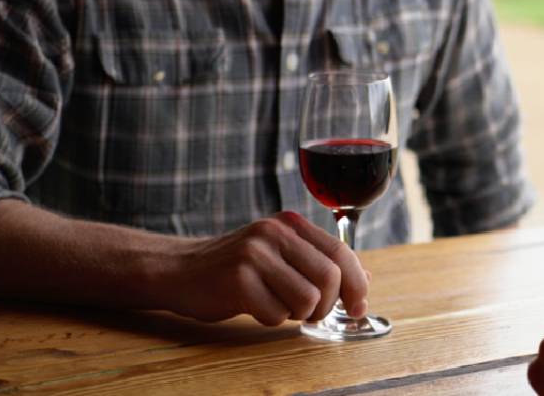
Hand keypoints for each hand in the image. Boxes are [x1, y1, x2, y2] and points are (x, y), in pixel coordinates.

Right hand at [160, 211, 368, 325]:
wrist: (179, 270)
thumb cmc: (236, 267)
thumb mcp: (279, 253)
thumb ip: (319, 262)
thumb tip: (365, 279)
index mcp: (291, 224)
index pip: (341, 251)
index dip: (356, 283)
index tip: (359, 306)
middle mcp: (275, 233)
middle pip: (329, 278)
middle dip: (327, 305)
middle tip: (311, 312)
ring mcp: (255, 254)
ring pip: (307, 299)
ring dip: (298, 314)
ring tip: (278, 305)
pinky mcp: (237, 280)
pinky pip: (276, 314)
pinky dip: (270, 319)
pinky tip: (253, 306)